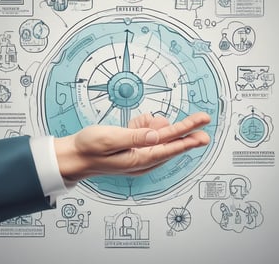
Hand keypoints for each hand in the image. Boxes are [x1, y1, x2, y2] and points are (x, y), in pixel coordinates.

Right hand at [54, 112, 210, 180]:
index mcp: (139, 159)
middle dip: (184, 128)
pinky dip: (142, 126)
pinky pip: (147, 134)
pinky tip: (132, 126)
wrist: (76, 156)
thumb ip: (135, 137)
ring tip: (133, 124)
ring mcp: (140, 155)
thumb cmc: (89, 149)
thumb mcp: (110, 139)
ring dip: (151, 125)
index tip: (202, 130)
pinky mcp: (136, 149)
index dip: (187, 136)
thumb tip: (158, 135)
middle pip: (170, 141)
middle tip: (203, 118)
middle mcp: (143, 160)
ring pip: (158, 136)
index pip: (169, 146)